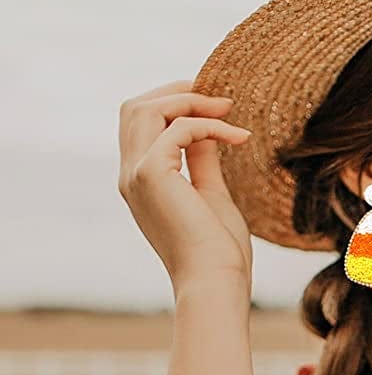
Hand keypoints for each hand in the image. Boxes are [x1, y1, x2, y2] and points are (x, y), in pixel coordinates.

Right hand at [117, 79, 254, 293]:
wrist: (215, 282)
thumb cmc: (219, 252)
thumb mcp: (211, 194)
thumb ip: (202, 159)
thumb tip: (207, 129)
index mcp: (139, 182)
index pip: (140, 124)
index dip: (172, 104)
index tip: (215, 105)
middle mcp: (129, 175)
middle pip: (135, 107)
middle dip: (177, 93)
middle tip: (221, 97)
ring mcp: (135, 174)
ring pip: (147, 108)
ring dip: (189, 100)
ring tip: (229, 108)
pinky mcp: (151, 174)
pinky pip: (177, 128)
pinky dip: (209, 125)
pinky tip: (238, 137)